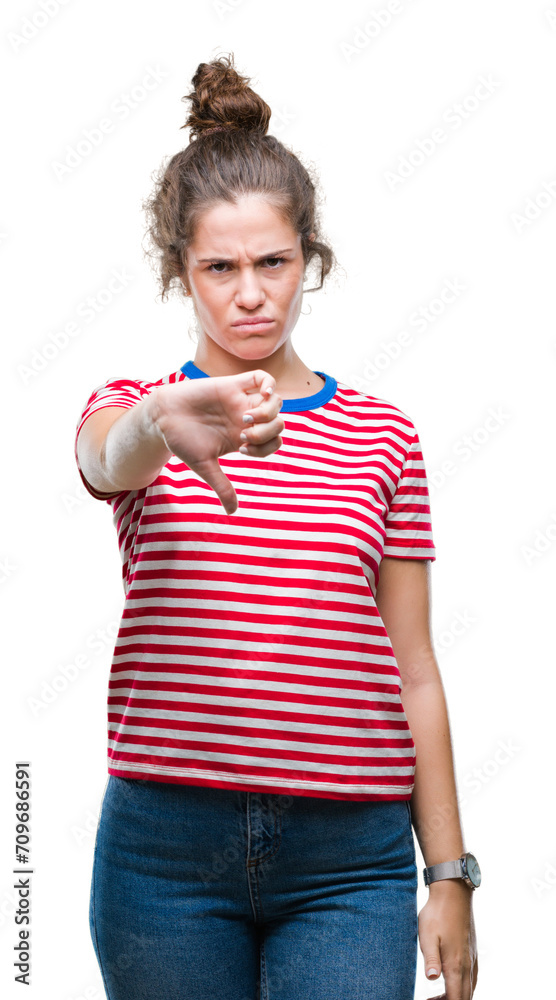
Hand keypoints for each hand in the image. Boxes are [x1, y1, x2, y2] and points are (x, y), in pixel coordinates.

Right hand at [154, 368, 283, 514]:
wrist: (162, 418)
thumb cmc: (181, 441)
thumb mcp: (205, 467)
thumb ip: (222, 486)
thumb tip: (232, 512)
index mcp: (243, 437)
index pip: (273, 441)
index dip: (265, 448)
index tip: (242, 450)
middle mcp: (246, 419)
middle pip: (278, 422)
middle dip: (266, 431)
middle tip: (243, 434)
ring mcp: (240, 401)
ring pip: (275, 401)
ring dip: (267, 412)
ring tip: (244, 418)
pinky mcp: (232, 385)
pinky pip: (261, 377)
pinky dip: (269, 384)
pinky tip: (262, 394)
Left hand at [418, 881, 478, 998]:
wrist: (453, 893)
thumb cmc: (437, 914)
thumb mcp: (427, 936)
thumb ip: (431, 959)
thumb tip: (431, 978)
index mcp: (455, 965)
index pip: (455, 999)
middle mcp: (467, 965)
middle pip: (464, 997)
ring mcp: (472, 958)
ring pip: (470, 988)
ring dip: (457, 996)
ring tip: (438, 996)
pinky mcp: (472, 951)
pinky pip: (472, 978)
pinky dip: (463, 986)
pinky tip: (453, 981)